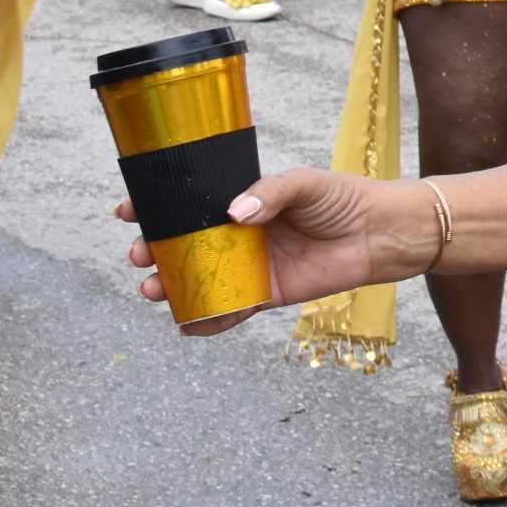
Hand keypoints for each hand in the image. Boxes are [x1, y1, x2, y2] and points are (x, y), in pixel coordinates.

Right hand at [117, 168, 412, 334]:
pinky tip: (186, 323)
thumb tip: (235, 213)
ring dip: (168, 287)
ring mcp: (248, 266)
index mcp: (239, 201)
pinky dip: (205, 320)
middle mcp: (236, 235)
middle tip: (140, 254)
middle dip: (152, 251)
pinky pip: (227, 310)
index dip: (154, 207)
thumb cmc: (342, 200)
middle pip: (181, 245)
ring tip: (152, 289)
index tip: (128, 209)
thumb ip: (271, 192)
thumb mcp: (305, 183)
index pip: (188, 203)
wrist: (378, 234)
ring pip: (196, 279)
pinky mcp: (264, 294)